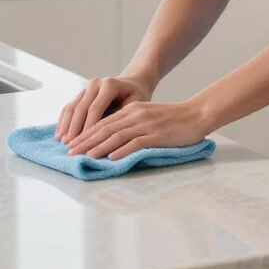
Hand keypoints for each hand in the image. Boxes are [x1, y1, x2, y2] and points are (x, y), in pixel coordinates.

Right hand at [55, 73, 154, 144]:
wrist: (133, 82)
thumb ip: (122, 117)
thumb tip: (108, 138)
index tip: (84, 143)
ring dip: (66, 126)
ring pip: (72, 107)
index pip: (95, 108)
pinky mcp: (81, 94)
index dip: (88, 127)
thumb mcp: (136, 104)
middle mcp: (95, 84)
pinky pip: (69, 107)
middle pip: (80, 108)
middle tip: (69, 146)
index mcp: (109, 85)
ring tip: (62, 142)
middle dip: (74, 128)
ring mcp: (86, 88)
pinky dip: (63, 121)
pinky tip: (60, 135)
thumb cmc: (137, 96)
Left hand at [65, 99, 209, 159]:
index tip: (72, 145)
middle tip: (70, 153)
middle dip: (86, 142)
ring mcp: (146, 124)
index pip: (103, 122)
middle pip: (105, 128)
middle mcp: (136, 115)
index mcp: (132, 110)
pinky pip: (136, 142)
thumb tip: (112, 140)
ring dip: (99, 147)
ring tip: (85, 157)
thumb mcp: (149, 116)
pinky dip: (122, 150)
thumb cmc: (174, 118)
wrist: (198, 114)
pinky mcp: (157, 134)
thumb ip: (132, 124)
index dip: (85, 134)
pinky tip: (111, 158)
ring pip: (117, 135)